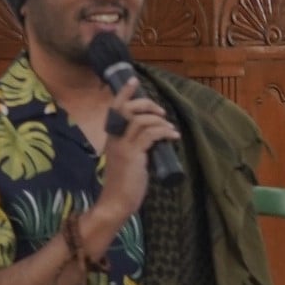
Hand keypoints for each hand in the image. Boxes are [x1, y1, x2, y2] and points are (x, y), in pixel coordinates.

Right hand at [86, 86, 181, 237]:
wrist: (116, 203)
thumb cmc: (124, 184)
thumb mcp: (128, 160)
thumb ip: (136, 147)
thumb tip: (154, 138)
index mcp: (112, 138)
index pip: (114, 109)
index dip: (124, 93)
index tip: (133, 81)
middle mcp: (114, 139)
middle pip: (127, 109)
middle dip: (146, 104)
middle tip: (160, 111)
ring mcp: (123, 147)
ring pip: (140, 120)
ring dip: (158, 120)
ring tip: (170, 128)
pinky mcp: (133, 155)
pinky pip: (150, 134)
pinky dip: (164, 132)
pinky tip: (173, 136)